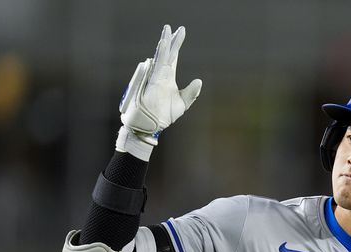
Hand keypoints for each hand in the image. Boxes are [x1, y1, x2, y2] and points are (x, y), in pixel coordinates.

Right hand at [117, 24, 202, 159]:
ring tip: (167, 31)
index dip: (177, 45)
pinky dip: (160, 55)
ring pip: (161, 57)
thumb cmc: (164, 115)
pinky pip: (156, 65)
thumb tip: (199, 80)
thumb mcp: (183, 103)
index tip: (180, 32)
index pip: (173, 57)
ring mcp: (155, 77)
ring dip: (164, 44)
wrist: (152, 125)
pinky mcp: (152, 82)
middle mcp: (161, 75)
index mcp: (168, 78)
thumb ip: (191, 92)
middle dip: (170, 40)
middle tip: (173, 27)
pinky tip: (163, 45)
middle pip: (167, 53)